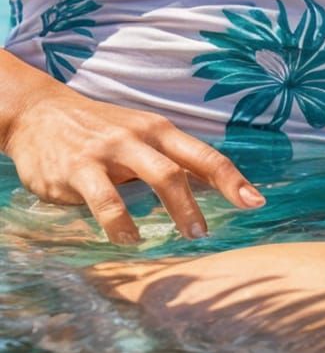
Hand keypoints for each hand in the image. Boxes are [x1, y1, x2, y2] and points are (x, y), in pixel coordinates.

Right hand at [0, 78, 263, 242]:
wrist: (41, 114)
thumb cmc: (99, 131)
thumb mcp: (138, 138)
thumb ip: (165, 161)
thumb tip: (205, 189)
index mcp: (160, 130)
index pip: (204, 156)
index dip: (232, 179)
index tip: (255, 202)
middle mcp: (141, 136)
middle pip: (183, 167)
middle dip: (204, 201)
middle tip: (211, 232)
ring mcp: (111, 150)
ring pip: (156, 176)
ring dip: (176, 209)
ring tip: (187, 236)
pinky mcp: (79, 168)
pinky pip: (106, 198)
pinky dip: (121, 222)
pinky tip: (129, 238)